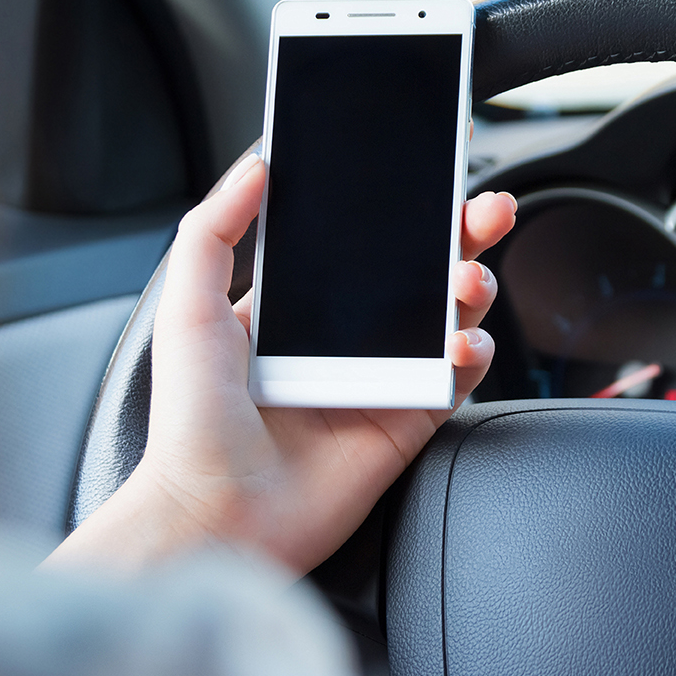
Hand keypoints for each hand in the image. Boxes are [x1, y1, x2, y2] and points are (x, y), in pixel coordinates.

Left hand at [48, 151, 516, 575]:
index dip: (402, 207)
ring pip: (450, 316)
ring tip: (469, 277)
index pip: (363, 241)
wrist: (217, 512)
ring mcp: (381, 378)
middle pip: (420, 270)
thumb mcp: (188, 307)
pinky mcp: (408, 420)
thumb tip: (257, 163)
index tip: (430, 172)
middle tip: (487, 208)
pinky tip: (462, 342)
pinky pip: (457, 377)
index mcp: (298, 305)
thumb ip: (214, 229)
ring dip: (473, 286)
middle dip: (461, 233)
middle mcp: (345, 337)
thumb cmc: (192, 421)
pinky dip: (473, 352)